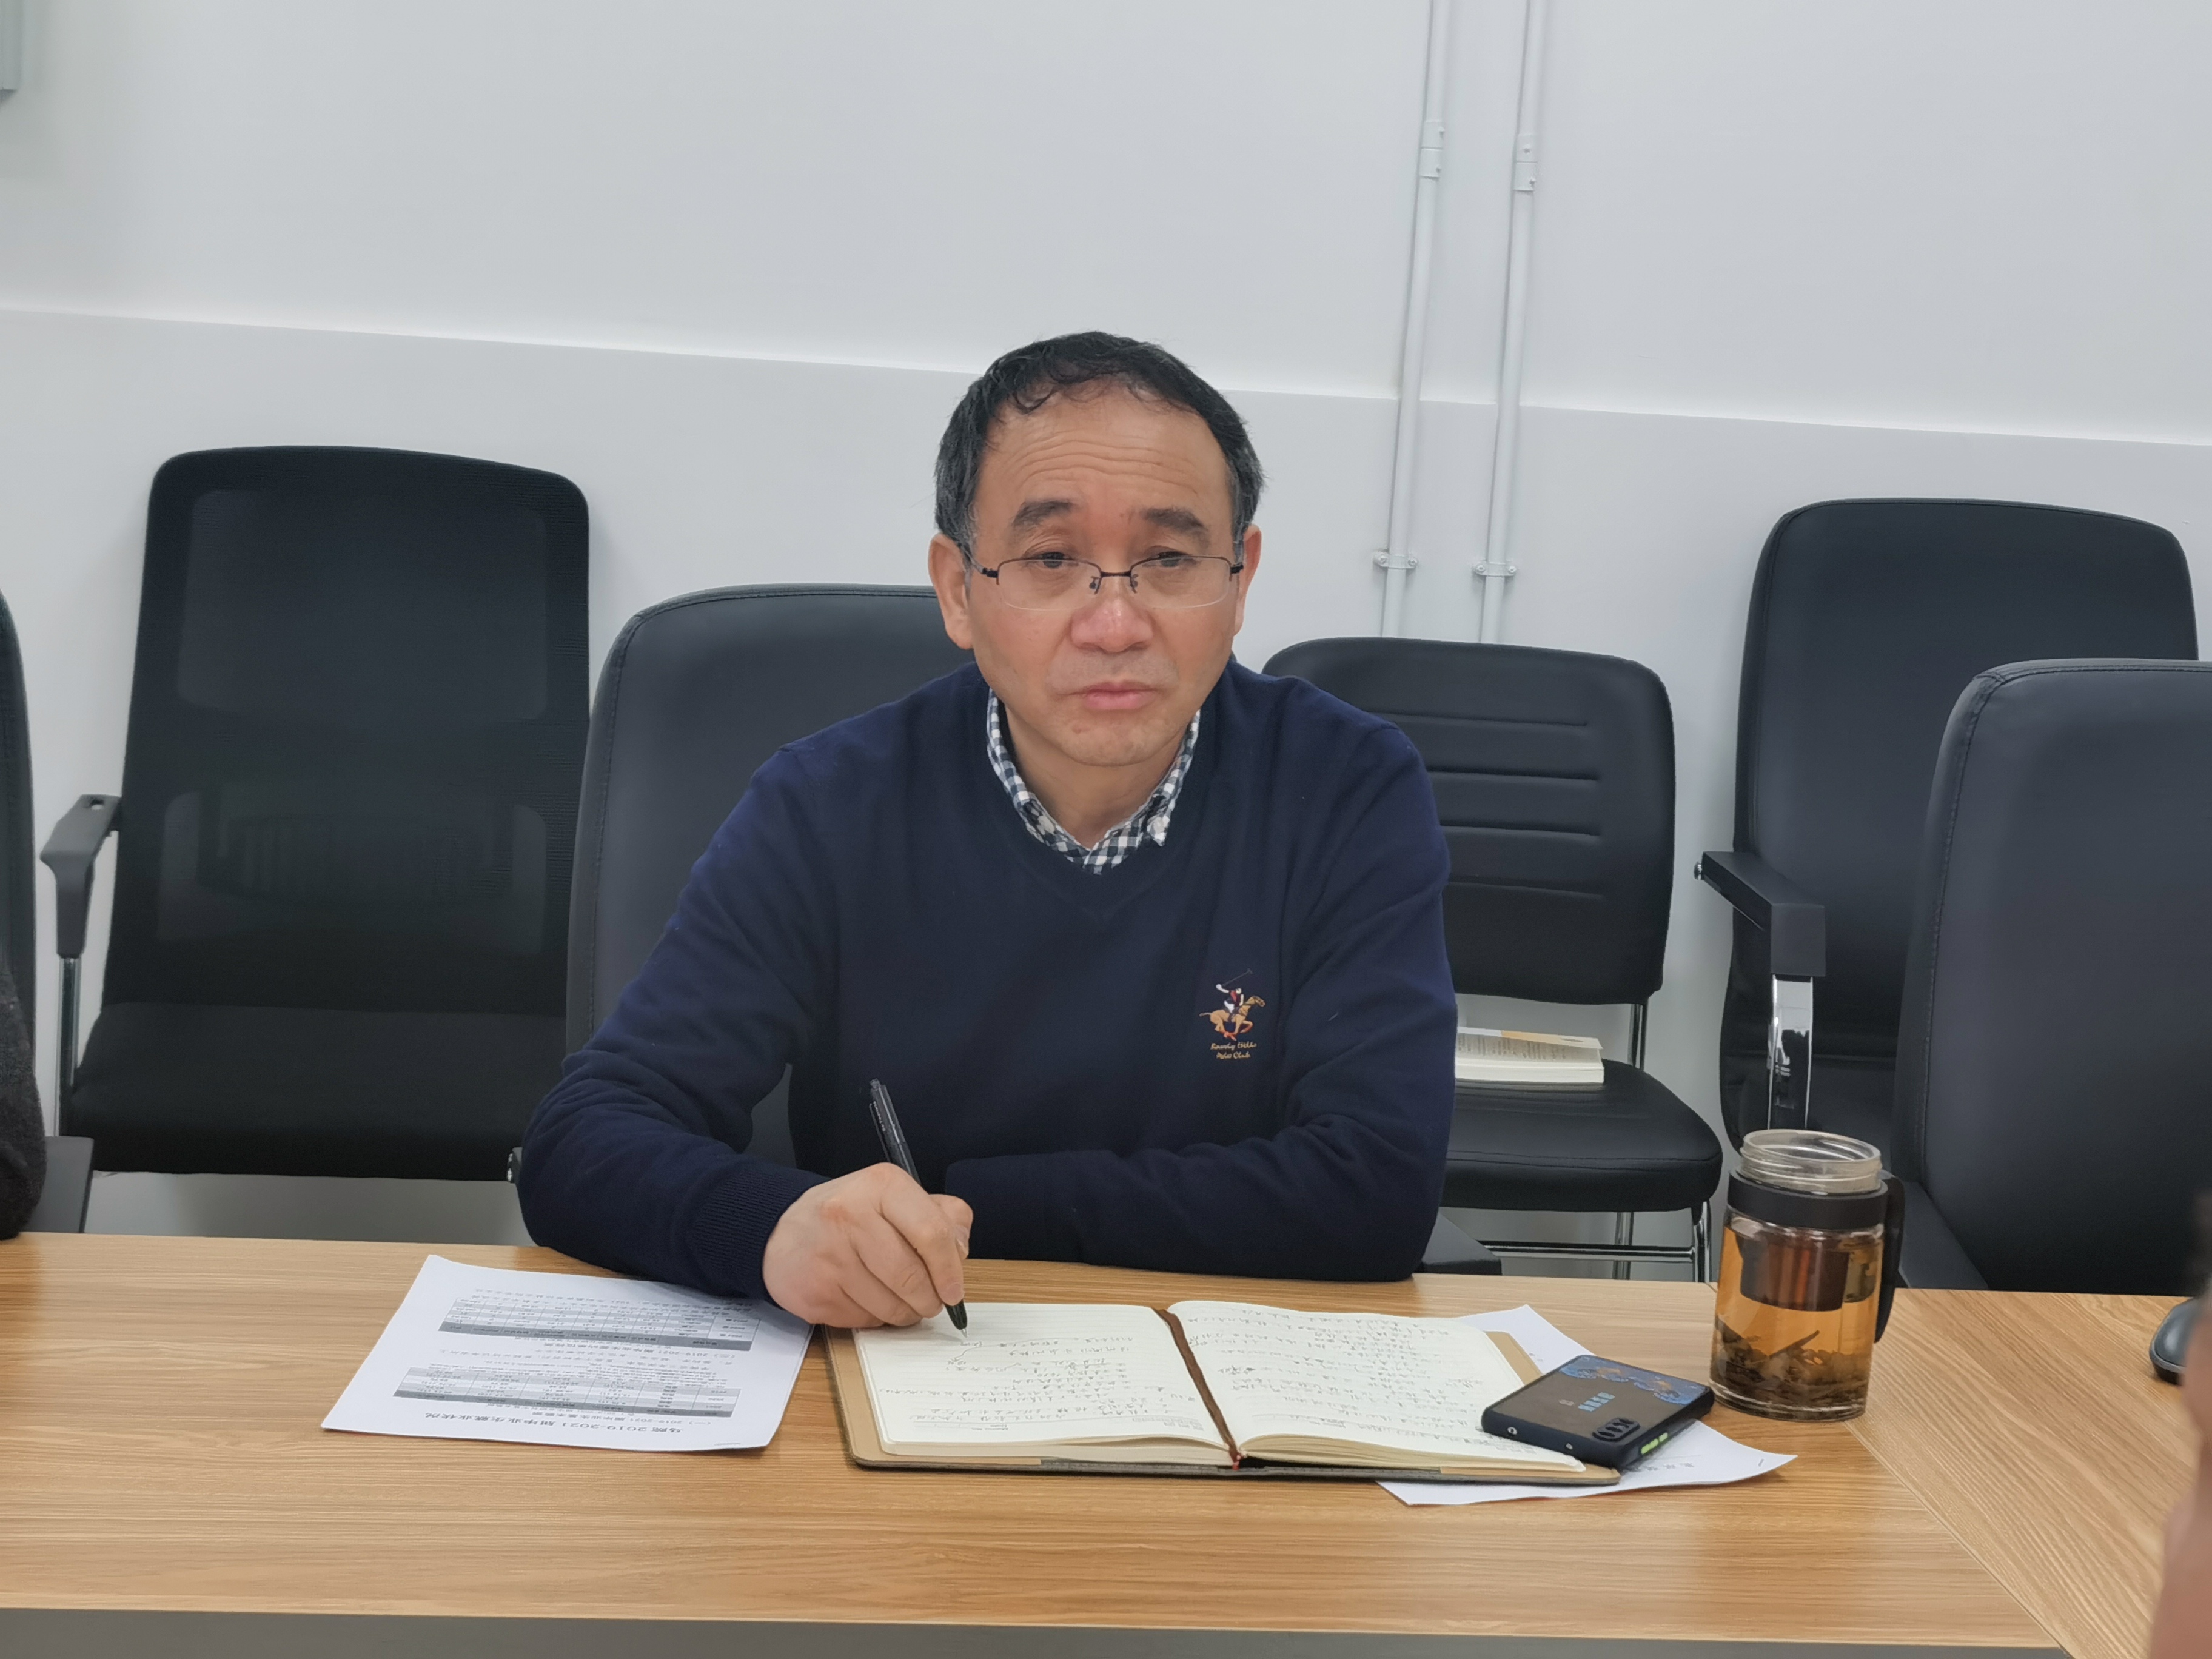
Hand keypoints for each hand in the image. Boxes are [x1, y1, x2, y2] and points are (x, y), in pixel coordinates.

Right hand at [761, 1163, 970, 1327]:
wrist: (782, 1234)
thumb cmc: (849, 1217)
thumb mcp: (895, 1199)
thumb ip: (939, 1216)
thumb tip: (959, 1251)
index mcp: (881, 1186)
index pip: (931, 1232)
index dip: (950, 1269)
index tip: (954, 1289)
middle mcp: (850, 1216)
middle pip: (911, 1276)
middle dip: (930, 1299)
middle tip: (932, 1302)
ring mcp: (829, 1256)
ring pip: (890, 1306)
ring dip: (906, 1313)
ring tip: (902, 1303)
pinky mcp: (816, 1292)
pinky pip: (864, 1320)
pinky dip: (876, 1319)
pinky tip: (869, 1300)